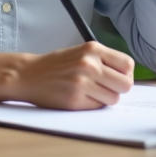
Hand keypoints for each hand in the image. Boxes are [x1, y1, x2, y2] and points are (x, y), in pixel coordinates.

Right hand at [11, 42, 135, 109]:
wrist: (28, 75)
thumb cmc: (57, 65)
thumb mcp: (81, 52)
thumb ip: (103, 60)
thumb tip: (127, 76)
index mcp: (93, 49)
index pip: (128, 64)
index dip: (126, 74)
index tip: (119, 77)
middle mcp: (89, 64)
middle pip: (125, 84)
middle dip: (119, 89)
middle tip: (108, 88)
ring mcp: (82, 83)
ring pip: (114, 98)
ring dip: (106, 98)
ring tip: (92, 92)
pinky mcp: (75, 100)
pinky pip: (98, 107)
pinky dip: (93, 105)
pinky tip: (81, 97)